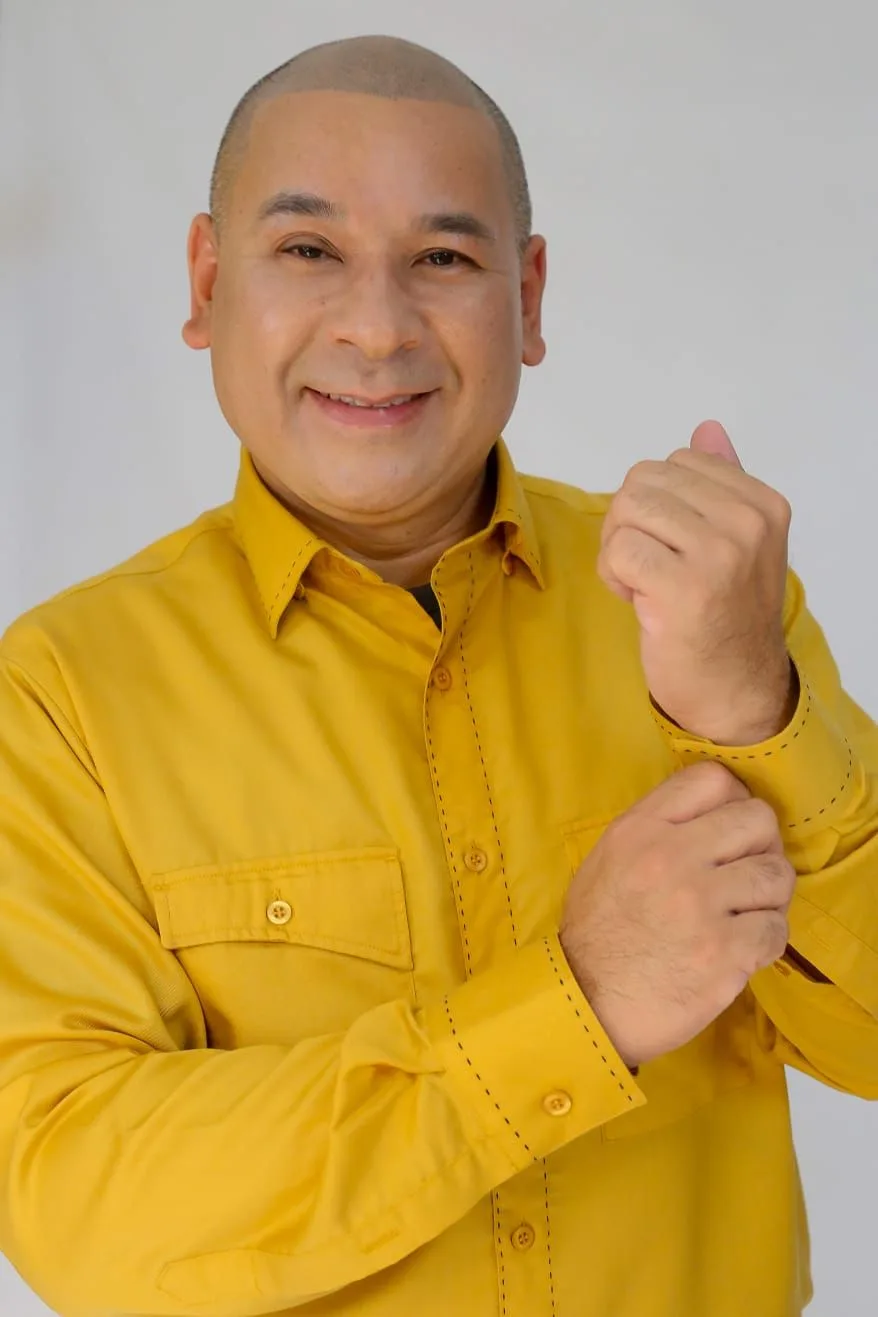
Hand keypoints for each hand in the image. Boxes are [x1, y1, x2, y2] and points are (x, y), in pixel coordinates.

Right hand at [558, 761, 795, 1069]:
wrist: (586, 1004)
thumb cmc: (597, 933)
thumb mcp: (608, 859)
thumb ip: (657, 828)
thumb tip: (716, 813)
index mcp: (640, 830)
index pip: (713, 778)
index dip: (734, 799)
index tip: (731, 829)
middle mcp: (672, 858)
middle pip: (758, 819)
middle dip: (761, 846)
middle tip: (747, 872)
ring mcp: (701, 906)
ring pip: (777, 874)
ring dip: (769, 895)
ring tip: (747, 912)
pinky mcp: (725, 954)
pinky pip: (777, 928)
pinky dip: (767, 938)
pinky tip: (743, 947)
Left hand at [597, 420, 795, 744]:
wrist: (735, 689)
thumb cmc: (725, 617)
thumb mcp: (735, 543)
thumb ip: (721, 483)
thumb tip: (707, 428)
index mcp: (763, 503)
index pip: (676, 461)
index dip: (657, 502)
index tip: (675, 546)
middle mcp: (748, 523)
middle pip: (643, 481)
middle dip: (629, 522)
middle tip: (650, 567)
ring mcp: (719, 554)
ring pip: (626, 510)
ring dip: (619, 549)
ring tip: (644, 584)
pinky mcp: (683, 588)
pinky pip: (617, 550)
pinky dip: (613, 576)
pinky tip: (638, 601)